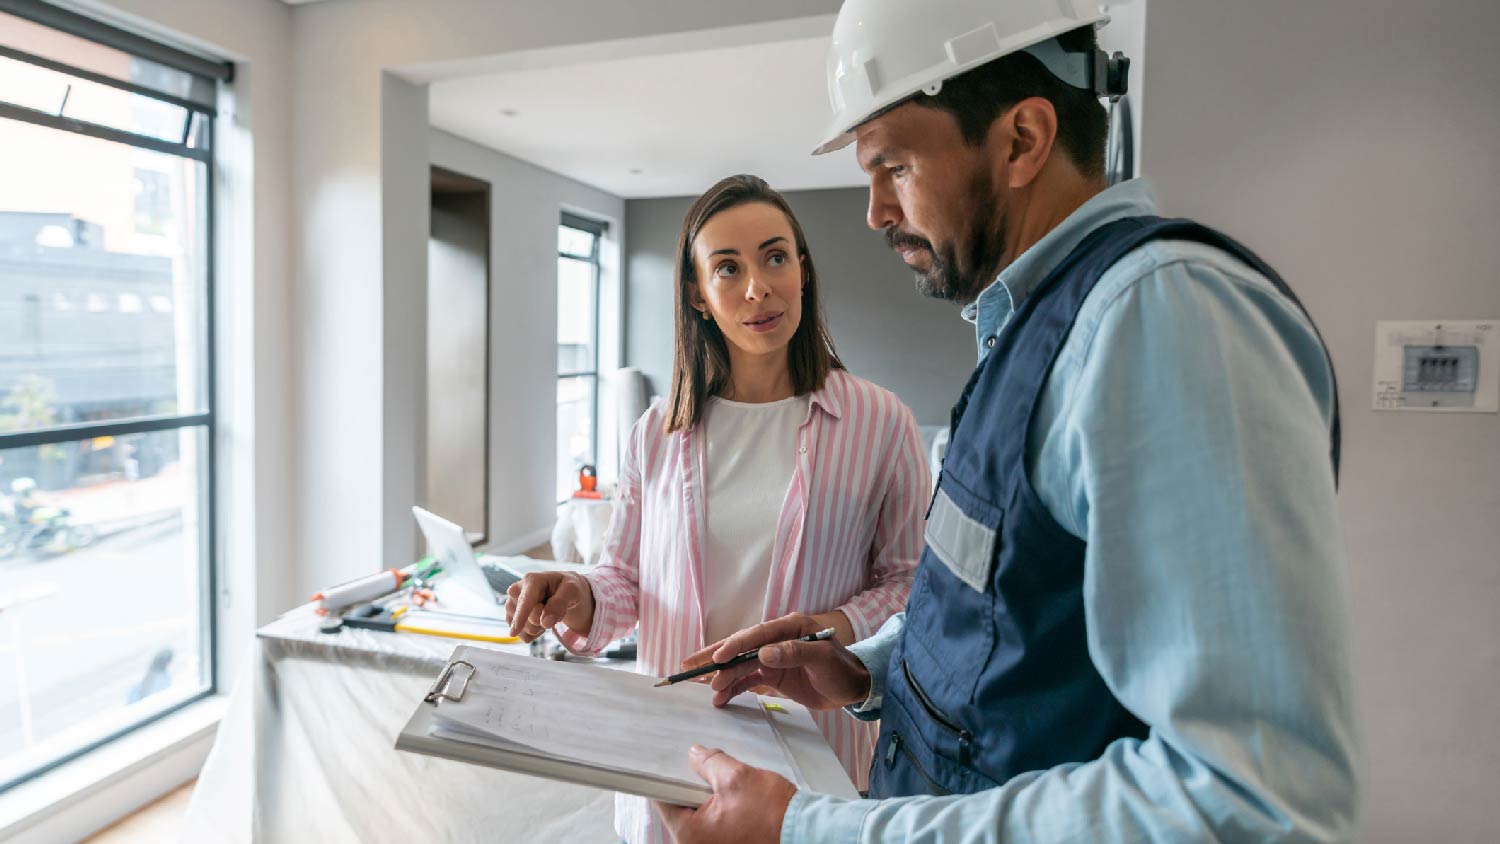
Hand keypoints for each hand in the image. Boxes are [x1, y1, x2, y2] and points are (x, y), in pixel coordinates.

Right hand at [504, 571, 593, 642]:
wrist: (563, 591)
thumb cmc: (566, 587)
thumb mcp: (571, 590)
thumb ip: (559, 603)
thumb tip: (545, 622)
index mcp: (531, 580)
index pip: (525, 600)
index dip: (520, 616)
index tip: (514, 632)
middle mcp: (516, 591)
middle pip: (527, 618)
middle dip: (542, 620)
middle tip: (554, 608)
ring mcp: (512, 605)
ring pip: (522, 629)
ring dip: (538, 627)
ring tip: (547, 613)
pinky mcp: (512, 617)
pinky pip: (522, 635)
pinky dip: (534, 634)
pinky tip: (540, 620)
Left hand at [655, 745, 794, 843]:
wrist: (803, 831)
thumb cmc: (771, 812)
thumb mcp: (735, 777)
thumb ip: (709, 762)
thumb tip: (695, 754)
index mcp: (690, 835)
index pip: (664, 801)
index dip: (666, 778)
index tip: (669, 762)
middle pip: (682, 807)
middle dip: (691, 784)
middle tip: (699, 763)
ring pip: (700, 814)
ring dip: (708, 795)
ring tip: (720, 777)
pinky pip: (715, 822)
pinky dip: (720, 806)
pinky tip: (731, 792)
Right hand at [680, 613, 870, 709]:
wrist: (854, 688)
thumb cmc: (842, 669)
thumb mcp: (822, 658)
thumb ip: (794, 653)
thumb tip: (763, 653)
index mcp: (789, 626)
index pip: (756, 635)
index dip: (735, 646)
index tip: (718, 659)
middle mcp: (777, 639)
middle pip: (741, 647)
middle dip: (716, 657)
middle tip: (690, 666)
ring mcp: (773, 657)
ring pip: (741, 665)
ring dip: (723, 677)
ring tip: (705, 689)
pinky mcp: (772, 675)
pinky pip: (748, 680)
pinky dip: (733, 688)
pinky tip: (720, 698)